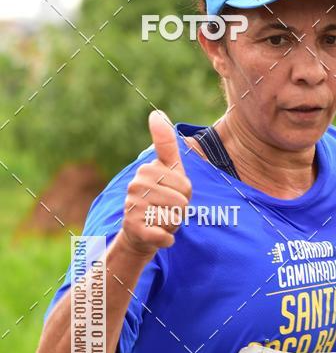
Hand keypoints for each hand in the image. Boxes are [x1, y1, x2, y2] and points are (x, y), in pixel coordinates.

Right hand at [120, 110, 191, 256]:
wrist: (141, 232)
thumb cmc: (160, 199)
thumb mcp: (167, 171)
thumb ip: (165, 144)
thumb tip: (156, 113)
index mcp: (147, 170)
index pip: (185, 186)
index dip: (184, 195)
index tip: (171, 195)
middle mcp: (136, 185)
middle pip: (180, 202)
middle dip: (179, 211)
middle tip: (165, 211)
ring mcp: (132, 206)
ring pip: (173, 218)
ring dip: (172, 225)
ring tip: (160, 221)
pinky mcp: (133, 228)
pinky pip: (164, 236)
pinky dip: (166, 240)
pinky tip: (158, 235)